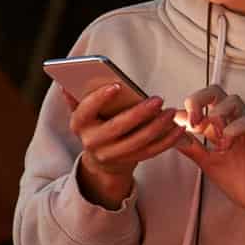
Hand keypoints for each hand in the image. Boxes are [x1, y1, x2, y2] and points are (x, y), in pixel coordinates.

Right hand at [63, 84, 186, 208]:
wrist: (101, 159)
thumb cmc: (96, 125)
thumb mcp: (84, 113)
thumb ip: (78, 97)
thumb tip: (65, 83)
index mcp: (80, 125)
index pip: (86, 110)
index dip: (99, 99)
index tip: (117, 85)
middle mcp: (92, 142)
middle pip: (117, 128)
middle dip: (139, 114)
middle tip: (158, 99)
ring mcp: (111, 154)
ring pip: (137, 142)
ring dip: (157, 127)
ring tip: (171, 112)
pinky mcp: (130, 162)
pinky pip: (151, 151)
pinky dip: (167, 140)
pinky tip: (178, 128)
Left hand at [174, 86, 244, 244]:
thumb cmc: (238, 180)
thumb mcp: (206, 162)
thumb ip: (191, 147)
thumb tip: (170, 132)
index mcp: (219, 126)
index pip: (201, 102)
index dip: (184, 109)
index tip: (174, 126)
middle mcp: (233, 123)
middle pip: (216, 91)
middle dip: (198, 99)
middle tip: (192, 122)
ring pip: (233, 100)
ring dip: (217, 115)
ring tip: (214, 138)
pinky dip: (231, 130)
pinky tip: (226, 146)